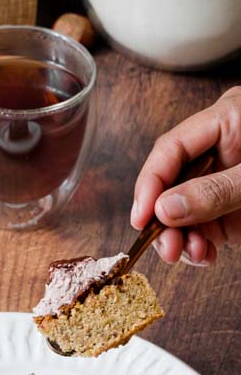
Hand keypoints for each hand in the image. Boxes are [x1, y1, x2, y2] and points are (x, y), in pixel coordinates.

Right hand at [131, 86, 240, 264]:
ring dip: (180, 236)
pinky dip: (200, 245)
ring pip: (184, 208)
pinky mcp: (233, 206)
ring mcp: (225, 178)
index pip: (170, 147)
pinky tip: (203, 255)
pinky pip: (205, 226)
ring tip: (187, 254)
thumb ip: (216, 190)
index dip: (151, 182)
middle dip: (164, 217)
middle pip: (172, 180)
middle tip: (165, 246)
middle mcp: (219, 149)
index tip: (142, 216)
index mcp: (226, 119)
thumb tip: (165, 209)